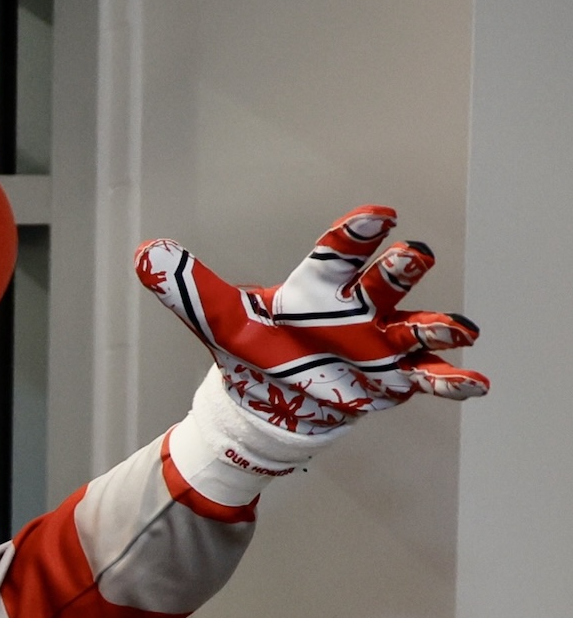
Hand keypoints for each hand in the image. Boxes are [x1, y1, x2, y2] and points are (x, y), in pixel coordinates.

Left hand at [135, 205, 486, 438]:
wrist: (271, 402)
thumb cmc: (256, 348)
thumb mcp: (219, 320)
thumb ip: (188, 289)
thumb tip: (143, 253)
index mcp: (317, 289)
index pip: (336, 256)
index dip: (354, 236)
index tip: (375, 215)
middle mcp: (357, 310)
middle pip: (384, 284)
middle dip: (398, 271)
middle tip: (412, 254)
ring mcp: (381, 345)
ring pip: (416, 330)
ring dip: (437, 326)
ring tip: (459, 328)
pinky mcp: (393, 381)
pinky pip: (428, 378)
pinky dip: (452, 380)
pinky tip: (474, 382)